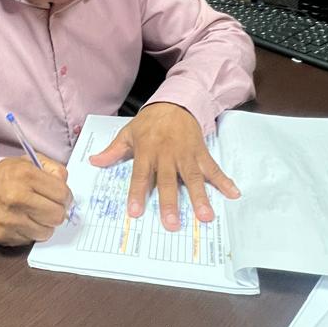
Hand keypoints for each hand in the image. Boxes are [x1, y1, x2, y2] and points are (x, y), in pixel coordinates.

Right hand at [0, 154, 71, 245]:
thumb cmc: (5, 176)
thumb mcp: (28, 162)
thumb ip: (52, 169)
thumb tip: (66, 186)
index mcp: (26, 176)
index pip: (62, 194)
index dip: (66, 196)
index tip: (61, 197)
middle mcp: (17, 198)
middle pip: (57, 216)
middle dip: (58, 211)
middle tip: (51, 207)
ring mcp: (10, 220)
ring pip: (46, 232)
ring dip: (45, 224)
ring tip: (37, 215)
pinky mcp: (4, 235)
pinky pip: (30, 240)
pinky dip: (31, 232)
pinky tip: (24, 221)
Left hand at [89, 102, 238, 231]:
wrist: (175, 102)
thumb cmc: (150, 122)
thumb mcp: (128, 133)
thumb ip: (113, 151)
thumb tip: (93, 161)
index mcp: (147, 151)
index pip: (140, 175)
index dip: (137, 193)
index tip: (135, 212)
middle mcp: (167, 155)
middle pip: (168, 181)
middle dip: (170, 203)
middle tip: (172, 223)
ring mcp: (186, 154)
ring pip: (193, 178)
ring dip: (200, 197)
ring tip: (205, 217)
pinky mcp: (201, 152)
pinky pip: (213, 168)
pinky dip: (224, 181)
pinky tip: (234, 194)